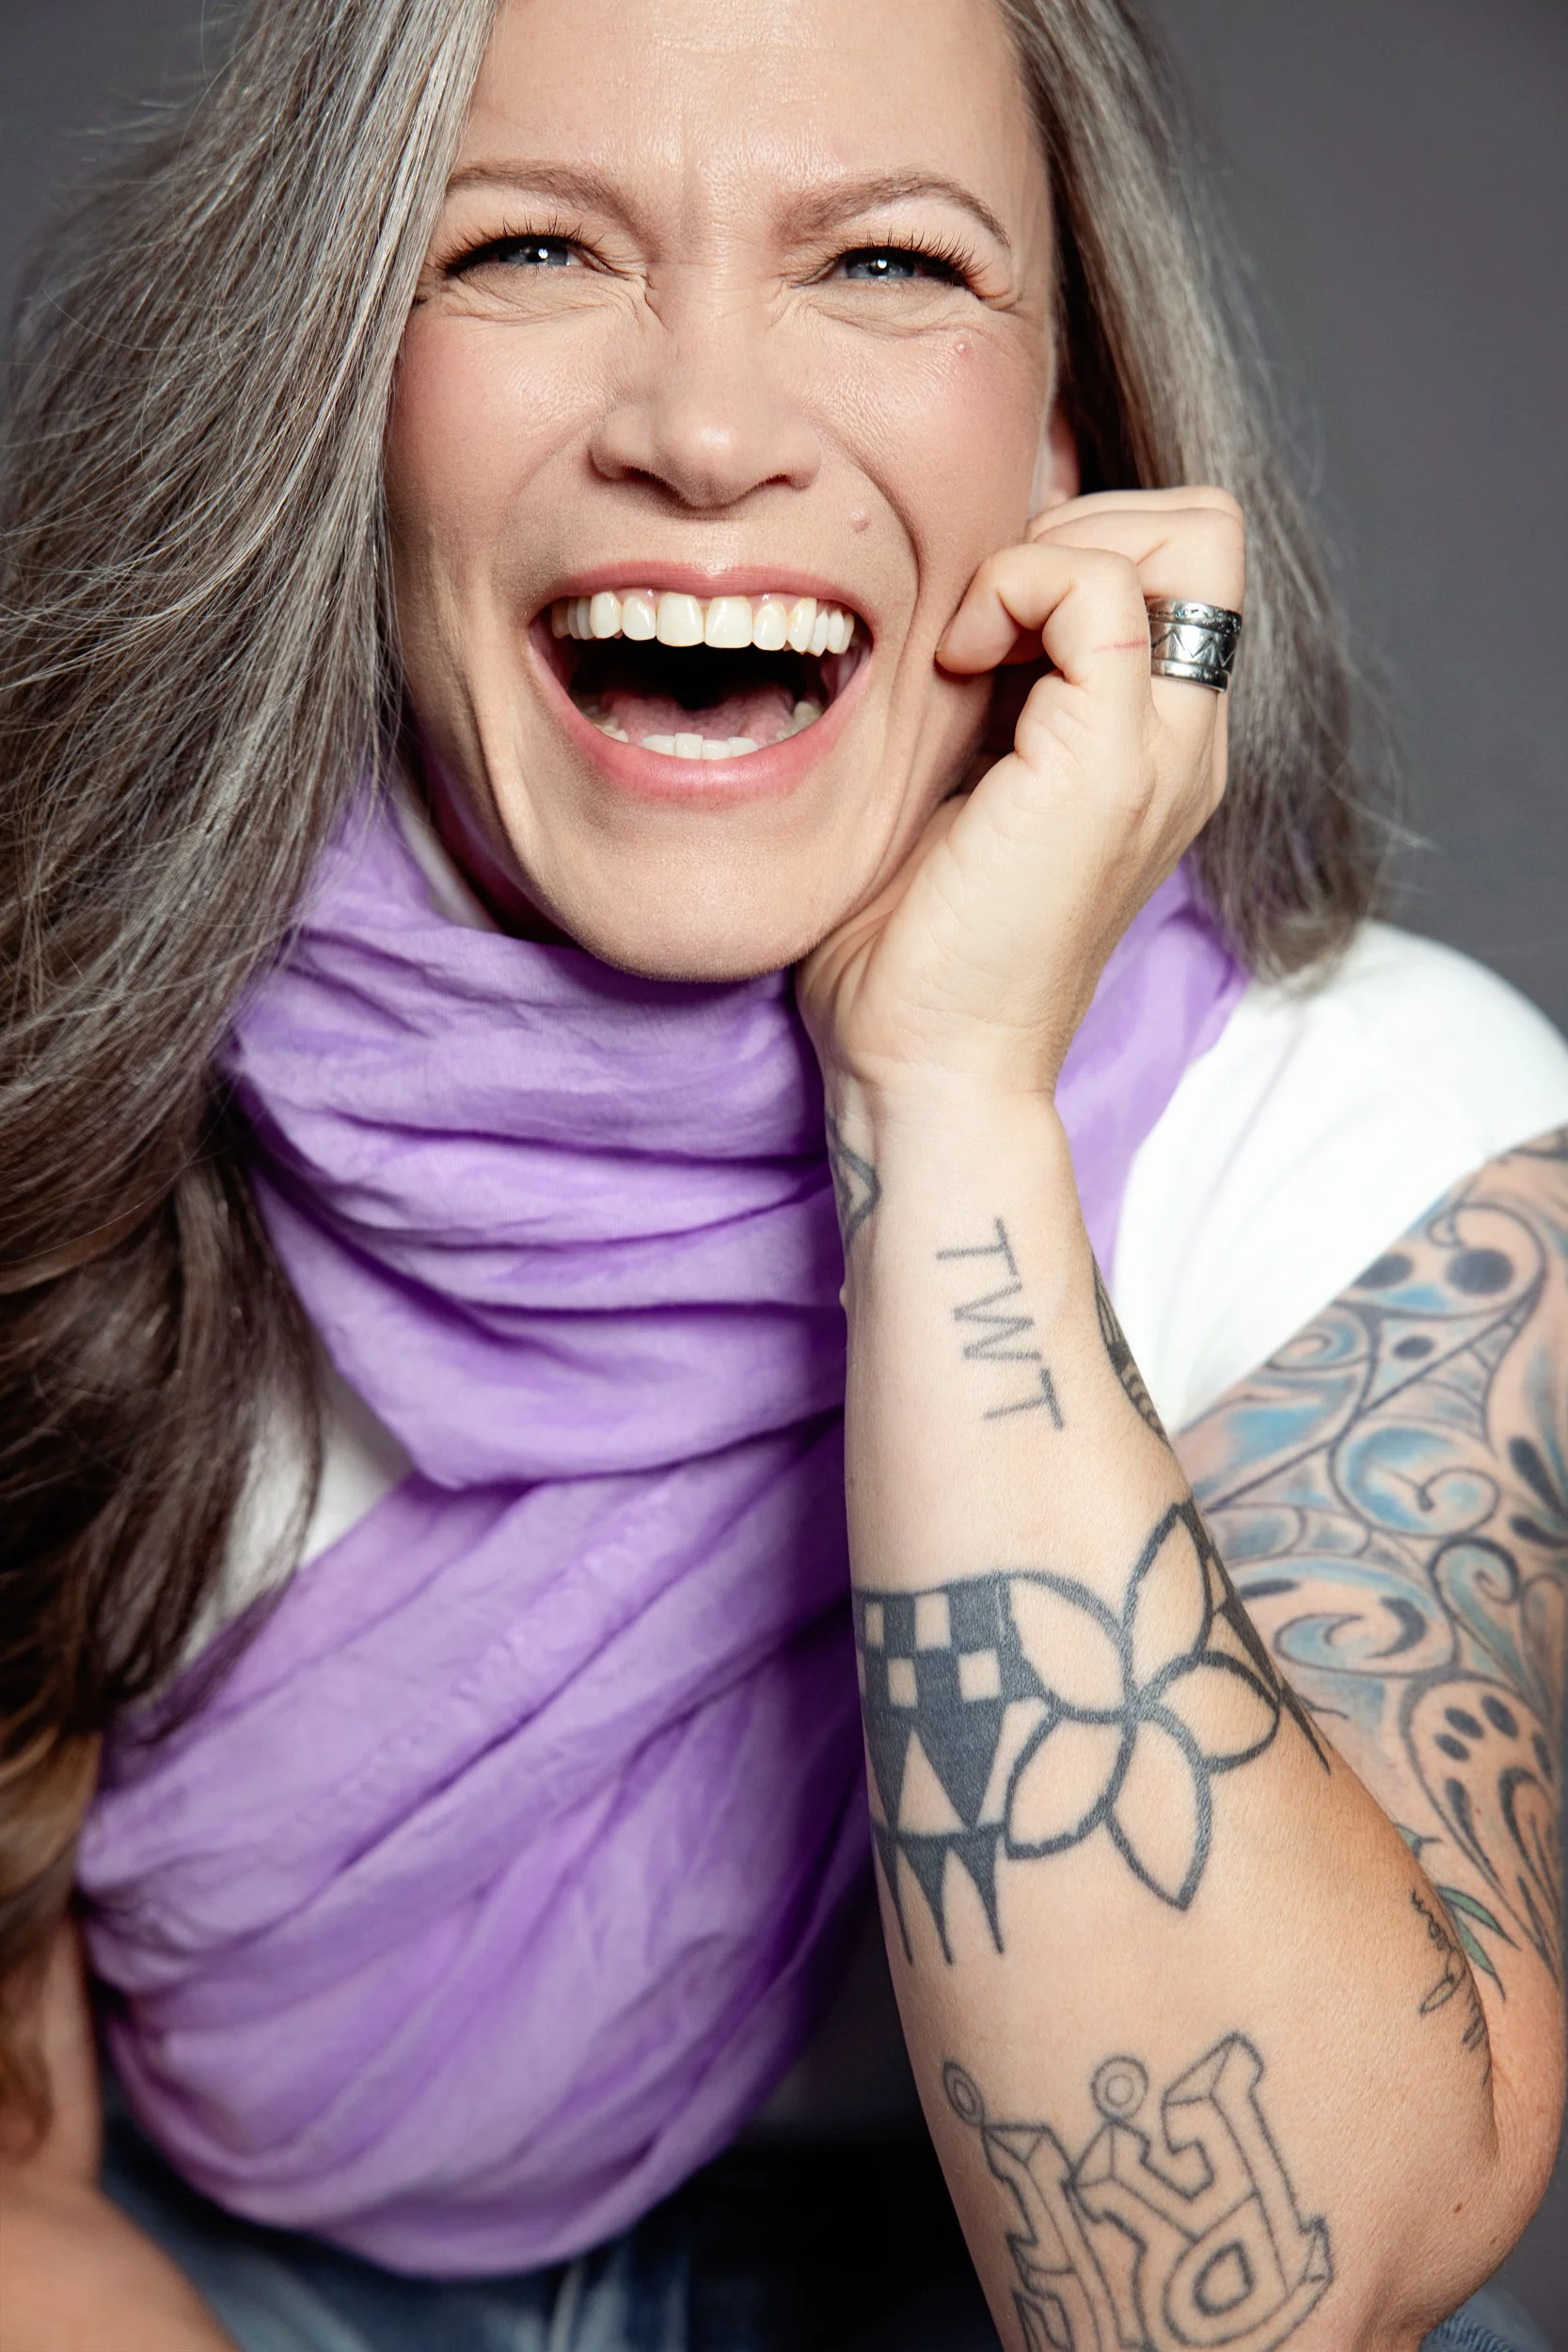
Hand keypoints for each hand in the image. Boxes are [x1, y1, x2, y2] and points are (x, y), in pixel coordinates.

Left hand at [797, 488, 1243, 1105]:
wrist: (923, 1067)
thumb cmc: (910, 955)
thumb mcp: (953, 789)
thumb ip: (985, 696)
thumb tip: (947, 602)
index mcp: (1155, 749)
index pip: (1177, 566)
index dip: (1073, 549)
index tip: (973, 629)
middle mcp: (1185, 745)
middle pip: (1206, 529)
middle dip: (1078, 523)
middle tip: (978, 618)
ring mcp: (1164, 752)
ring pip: (1186, 533)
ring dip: (1049, 550)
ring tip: (967, 648)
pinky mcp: (1111, 765)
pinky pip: (1096, 587)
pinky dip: (1013, 588)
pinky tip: (955, 668)